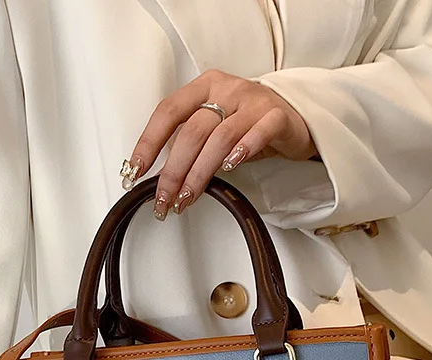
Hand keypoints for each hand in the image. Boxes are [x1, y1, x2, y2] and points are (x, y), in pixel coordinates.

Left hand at [120, 69, 317, 218]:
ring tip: (187, 197)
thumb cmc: (249, 125)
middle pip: (192, 131)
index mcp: (204, 87)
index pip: (168, 111)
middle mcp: (227, 89)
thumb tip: (161, 177)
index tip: (135, 170)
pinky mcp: (277, 117)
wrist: (295, 118)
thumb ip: (191, 145)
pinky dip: (242, 150)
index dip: (149, 142)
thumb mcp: (215, 127)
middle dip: (173, 171)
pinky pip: (258, 132)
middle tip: (163, 199)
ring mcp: (253, 101)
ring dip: (200, 173)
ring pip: (220, 138)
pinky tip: (230, 167)